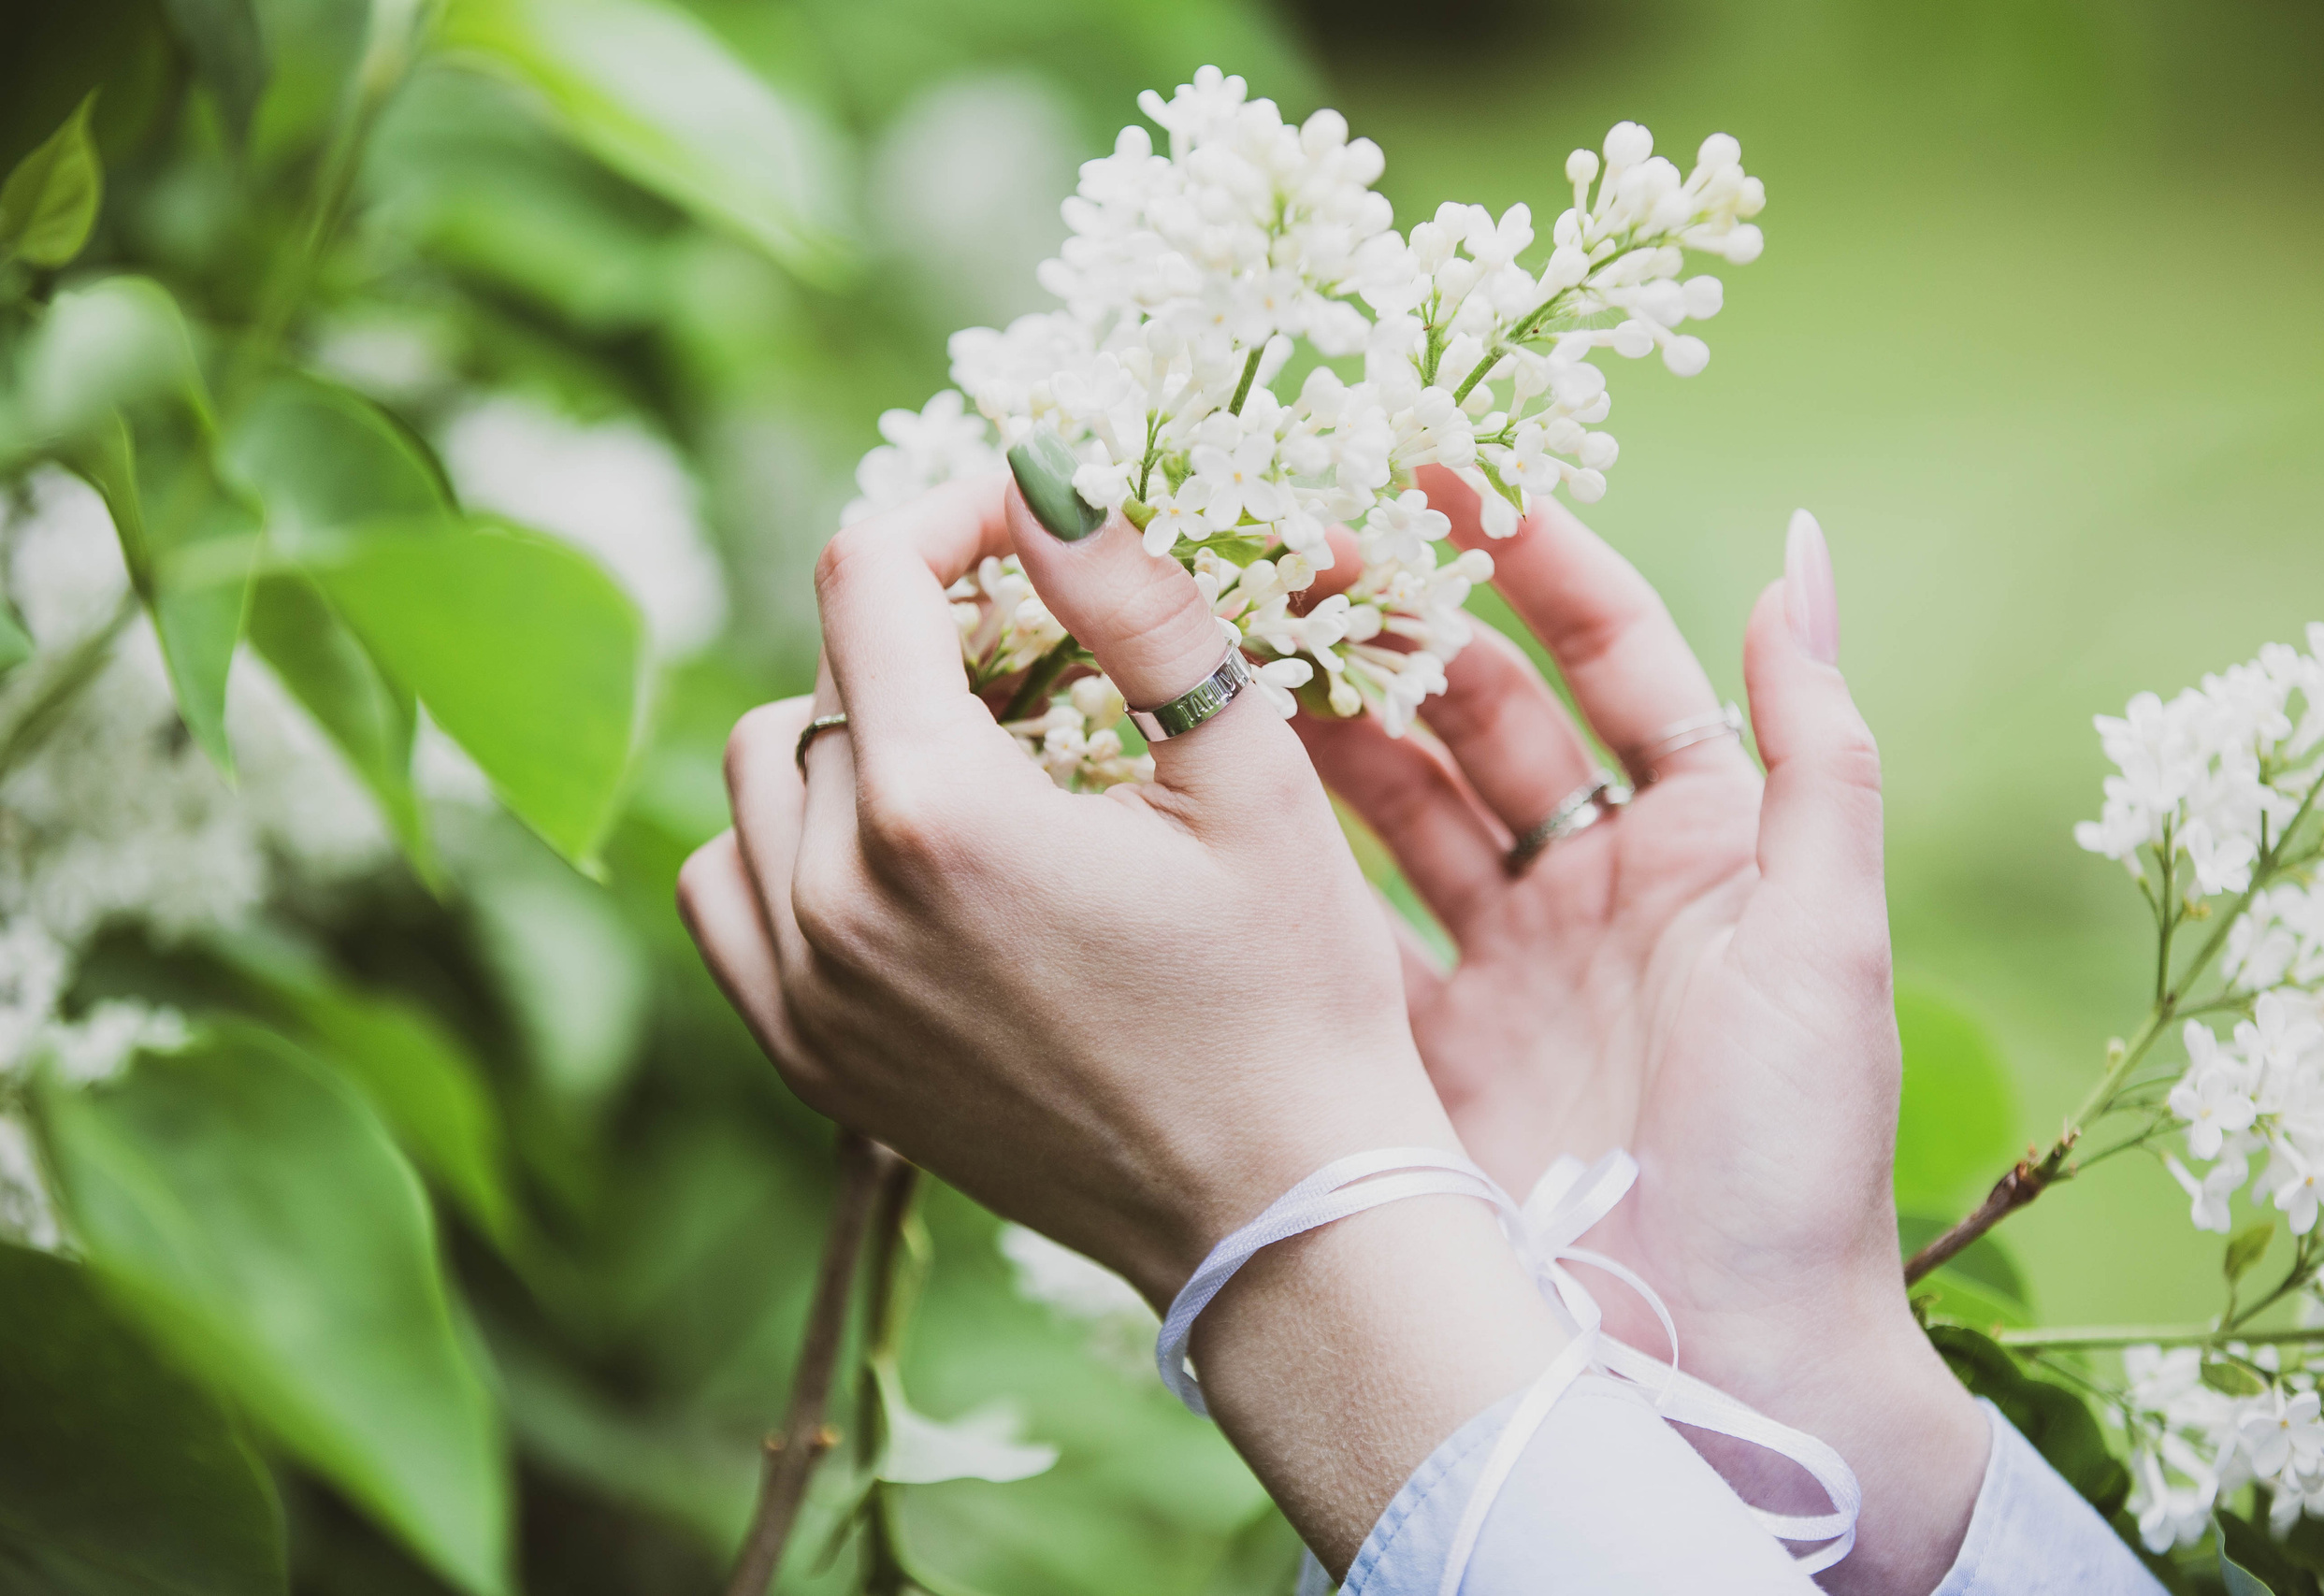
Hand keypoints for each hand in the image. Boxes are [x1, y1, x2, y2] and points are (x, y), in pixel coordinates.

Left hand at [676, 472, 1565, 1567]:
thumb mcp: (1253, 776)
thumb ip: (1140, 609)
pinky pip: (729, 897)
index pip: (873, 579)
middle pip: (819, 674)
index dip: (949, 516)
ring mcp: (805, 992)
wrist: (1277, 1215)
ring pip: (755, 780)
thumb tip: (1047, 483)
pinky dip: (788, 850)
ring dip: (847, 737)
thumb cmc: (1291, 995)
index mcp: (940, 814)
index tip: (1025, 529)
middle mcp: (834, 900)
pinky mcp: (807, 1062)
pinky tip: (900, 864)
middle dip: (920, 632)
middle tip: (1033, 659)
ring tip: (969, 762)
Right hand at [1294, 466, 1986, 1592]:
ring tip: (1227, 640)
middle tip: (1286, 552)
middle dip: (1393, 627)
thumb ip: (1818, 747)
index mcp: (1698, 841)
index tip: (1439, 472)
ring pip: (1388, 807)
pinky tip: (1207, 788)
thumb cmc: (1796, 1155)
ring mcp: (1493, 968)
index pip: (1606, 657)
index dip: (1530, 558)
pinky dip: (1278, 861)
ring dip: (1320, 723)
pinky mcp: (1414, 1049)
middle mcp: (1588, 888)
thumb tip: (1802, 548)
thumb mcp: (1824, 938)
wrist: (1716, 1366)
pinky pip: (1335, 925)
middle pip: (1474, 718)